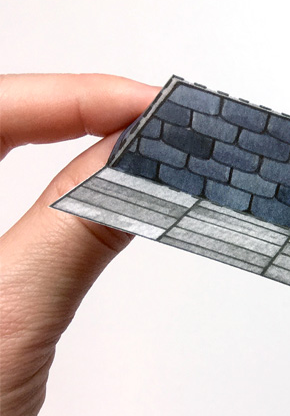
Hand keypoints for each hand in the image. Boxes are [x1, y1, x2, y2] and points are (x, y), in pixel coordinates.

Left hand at [0, 74, 158, 415]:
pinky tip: (92, 202)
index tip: (147, 106)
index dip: (69, 95)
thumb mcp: (4, 319)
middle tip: (149, 120)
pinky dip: (53, 205)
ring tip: (133, 148)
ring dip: (61, 151)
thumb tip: (135, 160)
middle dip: (66, 111)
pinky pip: (2, 218)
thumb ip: (73, 226)